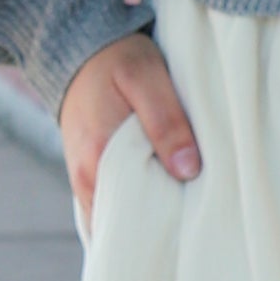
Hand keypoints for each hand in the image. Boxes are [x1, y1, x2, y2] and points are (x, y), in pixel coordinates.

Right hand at [59, 35, 199, 225]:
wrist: (80, 50)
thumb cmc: (117, 58)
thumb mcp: (146, 76)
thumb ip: (166, 120)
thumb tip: (188, 170)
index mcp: (99, 158)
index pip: (134, 219)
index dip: (167, 227)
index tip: (199, 227)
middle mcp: (86, 178)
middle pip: (128, 226)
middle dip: (161, 230)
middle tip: (199, 227)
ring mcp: (84, 181)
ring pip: (121, 220)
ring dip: (149, 222)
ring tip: (184, 220)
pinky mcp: (89, 177)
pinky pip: (114, 210)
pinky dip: (137, 213)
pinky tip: (162, 210)